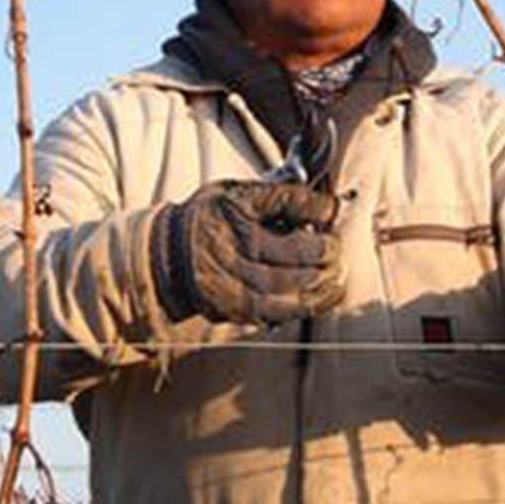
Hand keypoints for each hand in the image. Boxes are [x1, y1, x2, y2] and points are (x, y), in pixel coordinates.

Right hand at [157, 180, 343, 326]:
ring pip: (295, 285)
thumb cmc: (206, 219)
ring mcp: (235, 282)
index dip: (318, 207)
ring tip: (337, 270)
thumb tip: (322, 202)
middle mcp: (232, 247)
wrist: (167, 257)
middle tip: (336, 245)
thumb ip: (273, 192)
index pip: (286, 203)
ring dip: (325, 278)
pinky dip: (313, 302)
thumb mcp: (231, 193)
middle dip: (327, 248)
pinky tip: (327, 292)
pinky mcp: (239, 309)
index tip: (333, 209)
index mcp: (232, 210)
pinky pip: (286, 310)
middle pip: (296, 251)